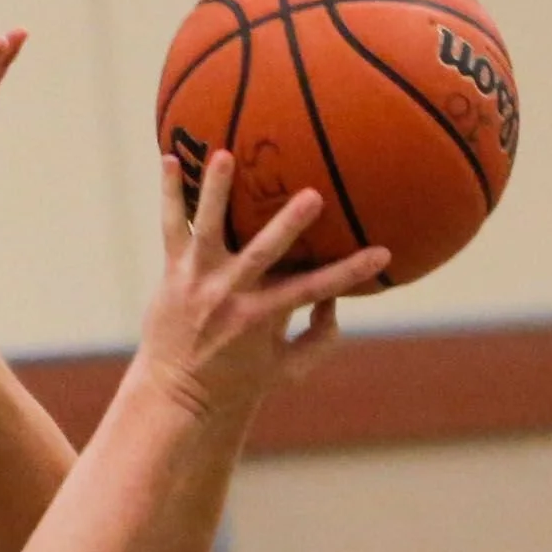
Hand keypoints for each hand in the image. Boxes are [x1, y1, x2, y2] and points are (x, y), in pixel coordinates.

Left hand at [139, 148, 390, 421]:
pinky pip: (171, 226)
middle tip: (313, 196)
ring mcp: (200, 280)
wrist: (177, 396)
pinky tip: (169, 157)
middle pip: (264, 254)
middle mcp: (232, 295)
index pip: (315, 290)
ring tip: (224, 155)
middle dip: (288, 225)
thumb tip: (336, 304)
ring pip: (210, 229)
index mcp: (263, 318)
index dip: (350, 273)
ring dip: (217, 192)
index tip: (382, 253)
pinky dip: (170, 194)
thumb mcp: (285, 370)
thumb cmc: (236, 383)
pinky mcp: (173, 272)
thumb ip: (318, 340)